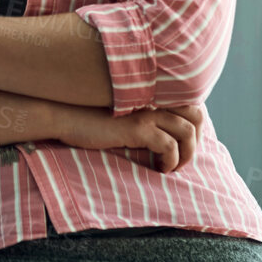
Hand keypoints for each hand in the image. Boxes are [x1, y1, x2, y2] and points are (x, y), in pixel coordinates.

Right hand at [47, 102, 205, 173]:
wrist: (65, 115)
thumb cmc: (90, 116)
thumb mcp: (123, 112)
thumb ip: (144, 114)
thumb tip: (163, 134)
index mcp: (152, 92)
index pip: (191, 103)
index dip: (194, 128)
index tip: (183, 146)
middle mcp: (154, 98)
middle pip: (196, 115)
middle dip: (196, 141)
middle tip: (183, 158)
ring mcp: (147, 112)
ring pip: (187, 132)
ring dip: (186, 154)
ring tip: (172, 167)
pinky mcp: (137, 127)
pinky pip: (169, 146)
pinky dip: (170, 161)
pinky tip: (159, 168)